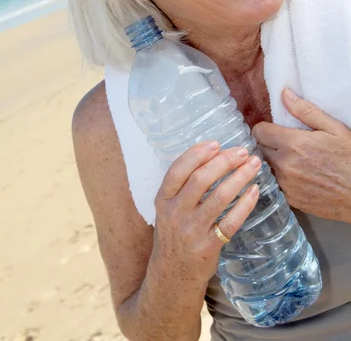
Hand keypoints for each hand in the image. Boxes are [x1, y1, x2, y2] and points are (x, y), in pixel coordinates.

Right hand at [151, 141, 260, 283]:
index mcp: (163, 199)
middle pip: (200, 180)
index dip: (197, 154)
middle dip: (224, 162)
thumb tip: (213, 156)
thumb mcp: (169, 208)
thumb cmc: (175, 234)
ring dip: (239, 178)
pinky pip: (230, 222)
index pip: (177, 170)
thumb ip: (183, 187)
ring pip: (218, 198)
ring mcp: (192, 230)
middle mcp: (175, 213)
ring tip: (254, 165)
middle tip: (242, 152)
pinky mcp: (208, 246)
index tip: (216, 143)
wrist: (172, 274)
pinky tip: (254, 191)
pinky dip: (245, 204)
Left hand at [253, 88, 350, 222]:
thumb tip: (284, 94)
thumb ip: (305, 111)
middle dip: (269, 144)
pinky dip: (283, 178)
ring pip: (268, 167)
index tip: (272, 129)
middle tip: (285, 144)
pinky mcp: (290, 199)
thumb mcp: (333, 128)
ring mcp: (286, 184)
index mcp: (293, 144)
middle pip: (260, 149)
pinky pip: (277, 184)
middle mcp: (284, 165)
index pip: (259, 132)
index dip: (264, 128)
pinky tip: (298, 176)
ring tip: (294, 160)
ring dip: (275, 162)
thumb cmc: (350, 158)